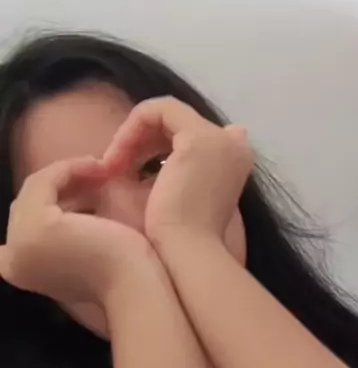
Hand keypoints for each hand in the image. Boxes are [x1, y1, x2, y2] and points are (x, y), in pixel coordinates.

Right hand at [0, 156, 151, 304]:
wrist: (134, 287)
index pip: (24, 221)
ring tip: (100, 168)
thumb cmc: (121, 270)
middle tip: (95, 172)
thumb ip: (67, 232)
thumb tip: (65, 207)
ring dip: (68, 173)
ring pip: (36, 190)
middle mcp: (10, 260)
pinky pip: (46, 181)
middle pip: (29, 203)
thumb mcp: (83, 248)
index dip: (52, 199)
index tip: (86, 185)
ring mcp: (19, 242)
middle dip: (61, 184)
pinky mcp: (36, 225)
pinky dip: (71, 168)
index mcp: (17, 269)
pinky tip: (99, 166)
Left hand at [102, 97, 252, 250]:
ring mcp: (219, 139)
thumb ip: (162, 175)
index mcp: (232, 161)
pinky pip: (157, 111)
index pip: (188, 136)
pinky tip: (115, 159)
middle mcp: (234, 145)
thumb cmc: (174, 240)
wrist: (185, 257)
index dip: (153, 148)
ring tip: (112, 165)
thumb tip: (160, 161)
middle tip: (114, 166)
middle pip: (177, 123)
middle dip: (141, 139)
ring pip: (166, 114)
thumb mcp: (166, 198)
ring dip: (133, 135)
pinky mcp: (198, 139)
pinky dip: (132, 129)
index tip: (128, 174)